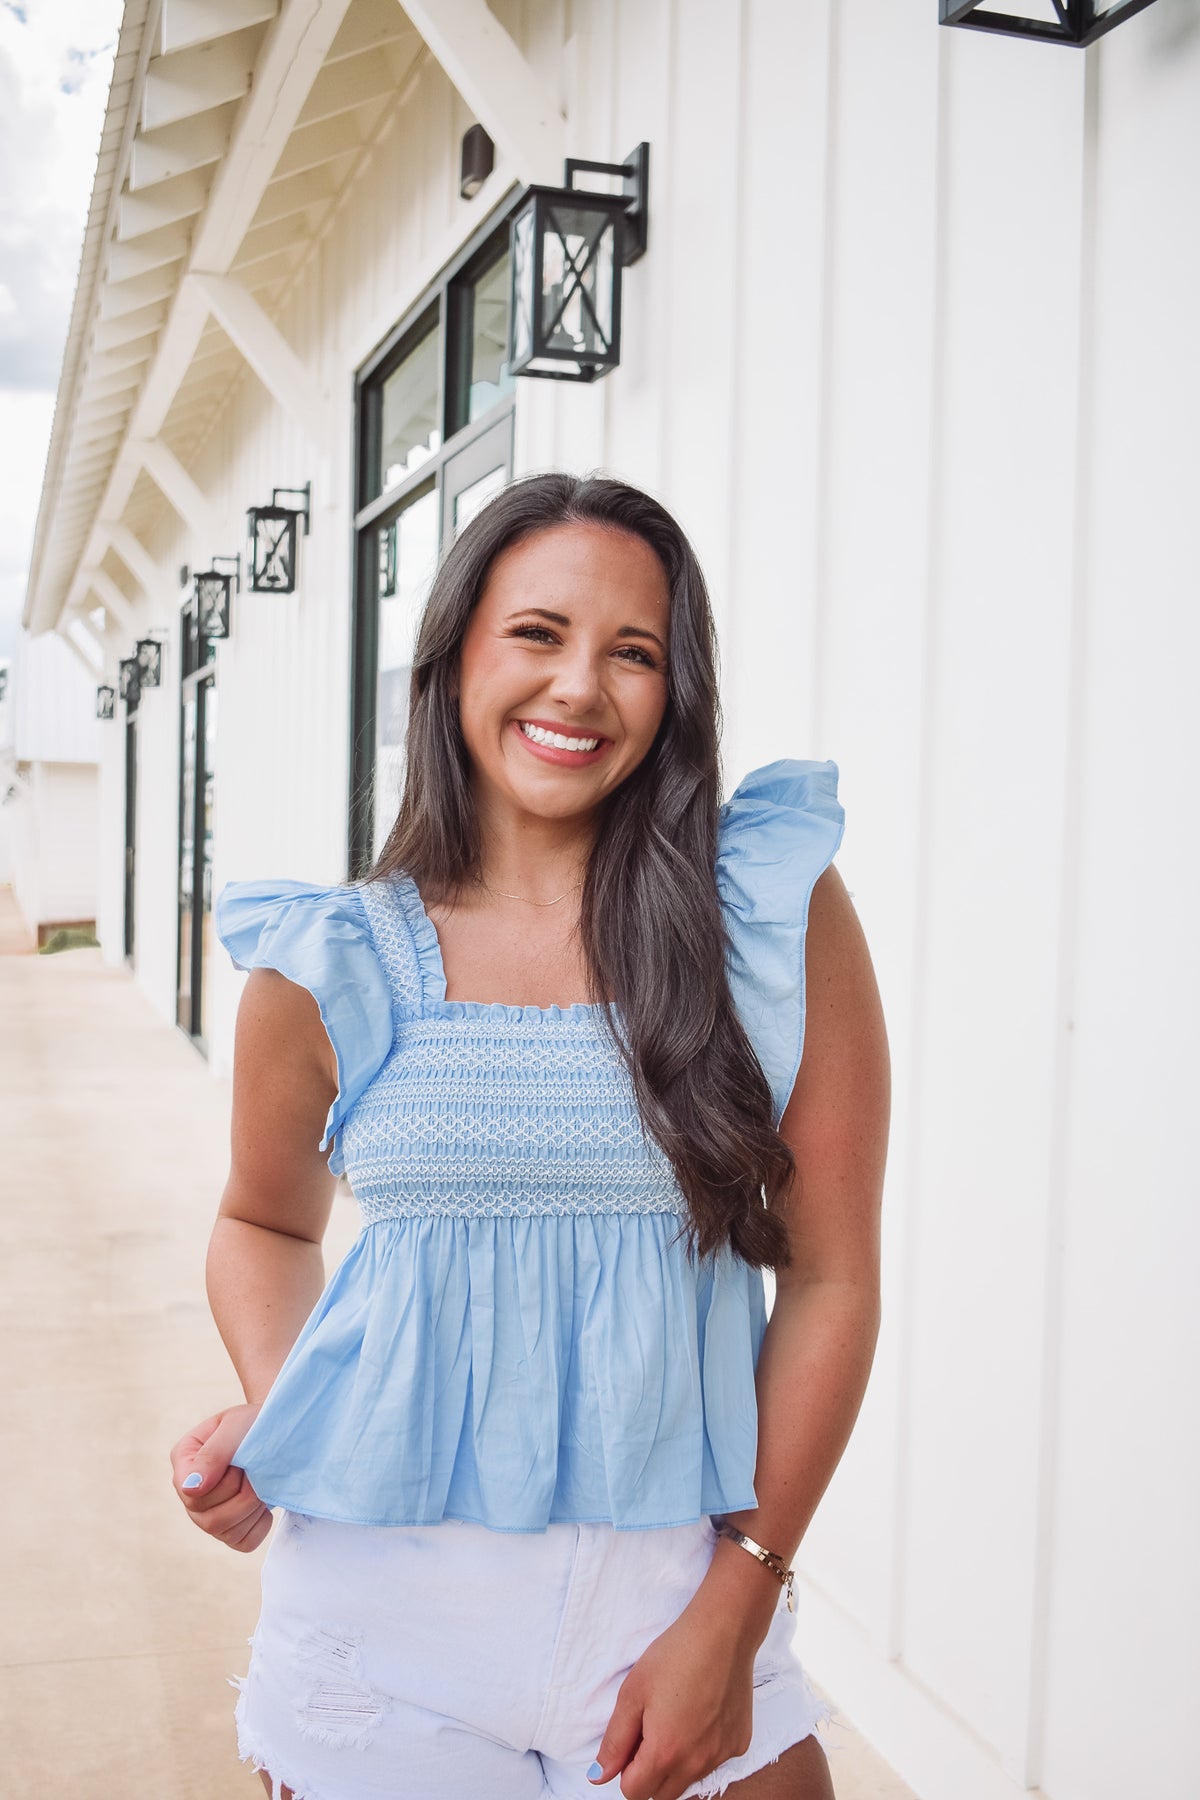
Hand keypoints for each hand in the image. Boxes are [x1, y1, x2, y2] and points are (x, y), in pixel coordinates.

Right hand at [170, 1402, 271, 1552]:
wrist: (279, 1432)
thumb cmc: (254, 1424)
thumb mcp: (236, 1425)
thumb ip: (213, 1454)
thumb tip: (190, 1489)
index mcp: (184, 1460)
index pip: (192, 1494)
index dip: (222, 1484)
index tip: (240, 1465)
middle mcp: (190, 1492)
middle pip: (209, 1520)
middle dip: (243, 1494)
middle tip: (256, 1470)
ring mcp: (208, 1514)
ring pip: (226, 1533)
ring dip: (252, 1507)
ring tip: (259, 1482)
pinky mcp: (231, 1529)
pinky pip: (244, 1542)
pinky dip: (260, 1524)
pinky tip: (262, 1502)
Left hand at [588, 1609, 756, 1799]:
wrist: (723, 1632)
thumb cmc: (675, 1656)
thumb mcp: (632, 1693)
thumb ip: (614, 1741)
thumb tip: (598, 1776)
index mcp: (665, 1753)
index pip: (634, 1792)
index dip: (624, 1770)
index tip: (631, 1740)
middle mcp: (696, 1763)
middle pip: (662, 1794)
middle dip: (649, 1774)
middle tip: (650, 1730)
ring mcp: (721, 1755)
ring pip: (689, 1780)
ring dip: (676, 1764)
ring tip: (676, 1718)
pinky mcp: (739, 1743)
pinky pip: (713, 1761)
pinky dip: (702, 1749)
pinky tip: (701, 1713)